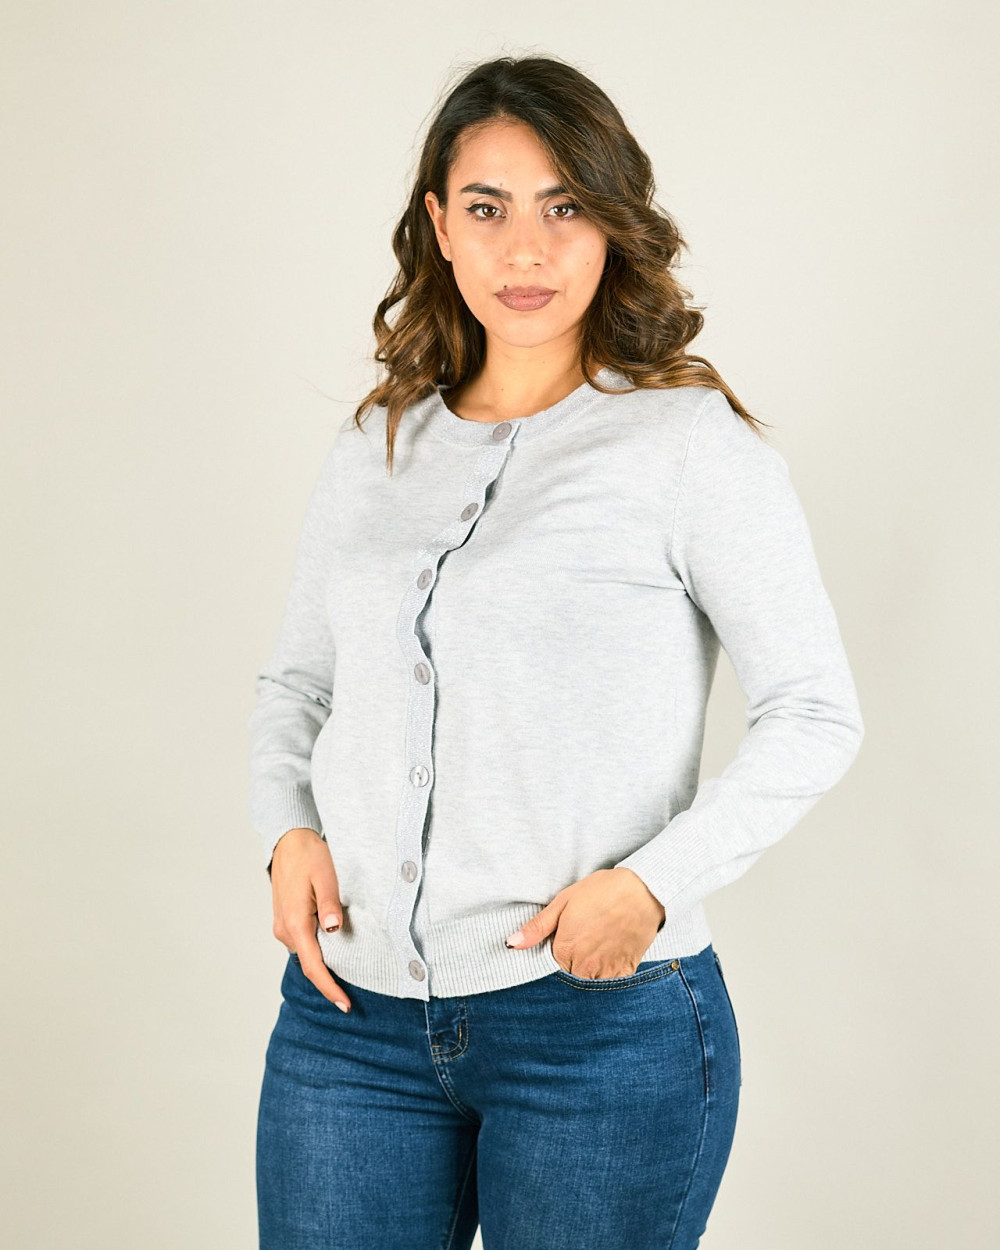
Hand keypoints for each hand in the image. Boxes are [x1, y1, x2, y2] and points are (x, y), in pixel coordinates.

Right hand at [269, 827, 352, 1012]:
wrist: (288, 841)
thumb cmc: (308, 855)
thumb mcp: (325, 876)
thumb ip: (329, 904)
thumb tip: (333, 929)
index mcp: (295, 923)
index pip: (314, 966)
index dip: (330, 988)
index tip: (345, 1005)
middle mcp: (285, 930)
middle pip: (312, 964)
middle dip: (332, 979)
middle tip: (357, 992)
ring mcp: (283, 926)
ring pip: (308, 953)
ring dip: (326, 962)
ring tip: (351, 970)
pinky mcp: (286, 921)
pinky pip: (305, 943)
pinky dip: (320, 949)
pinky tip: (336, 947)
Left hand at [504, 867, 665, 977]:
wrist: (642, 891)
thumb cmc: (601, 892)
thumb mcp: (563, 902)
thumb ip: (537, 928)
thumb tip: (511, 944)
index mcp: (564, 951)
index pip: (551, 962)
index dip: (558, 948)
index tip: (568, 933)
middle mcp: (584, 968)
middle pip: (570, 973)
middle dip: (574, 959)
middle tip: (586, 934)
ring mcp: (606, 972)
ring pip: (590, 979)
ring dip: (591, 966)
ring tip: (600, 939)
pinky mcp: (626, 971)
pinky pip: (611, 980)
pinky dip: (610, 969)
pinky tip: (613, 947)